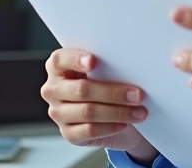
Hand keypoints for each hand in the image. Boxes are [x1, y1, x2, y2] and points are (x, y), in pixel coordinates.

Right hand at [41, 48, 157, 161]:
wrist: (109, 113)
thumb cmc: (105, 83)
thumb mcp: (104, 70)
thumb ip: (106, 65)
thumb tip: (128, 66)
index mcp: (58, 67)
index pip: (59, 60)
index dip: (75, 59)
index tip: (94, 61)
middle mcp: (53, 90)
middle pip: (82, 89)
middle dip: (113, 92)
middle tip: (138, 94)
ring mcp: (58, 113)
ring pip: (88, 112)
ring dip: (118, 112)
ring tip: (138, 111)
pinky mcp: (68, 133)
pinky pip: (90, 130)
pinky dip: (110, 127)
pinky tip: (124, 123)